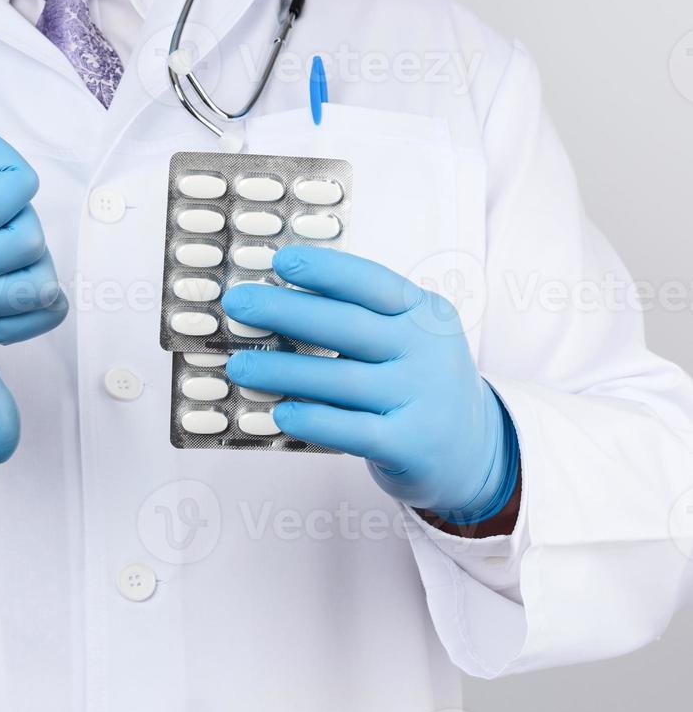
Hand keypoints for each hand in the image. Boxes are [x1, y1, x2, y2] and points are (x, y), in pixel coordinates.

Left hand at [222, 246, 519, 524]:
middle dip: (286, 312)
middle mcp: (426, 351)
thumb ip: (360, 319)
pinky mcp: (409, 444)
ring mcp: (420, 398)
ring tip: (238, 367)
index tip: (280, 261)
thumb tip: (276, 302)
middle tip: (237, 305)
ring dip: (283, 371)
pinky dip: (314, 419)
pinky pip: (352, 429)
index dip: (327, 271)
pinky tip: (280, 413)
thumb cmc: (418, 383)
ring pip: (342, 379)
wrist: (475, 450)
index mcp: (423, 314)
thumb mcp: (408, 338)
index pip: (373, 283)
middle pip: (348, 325)